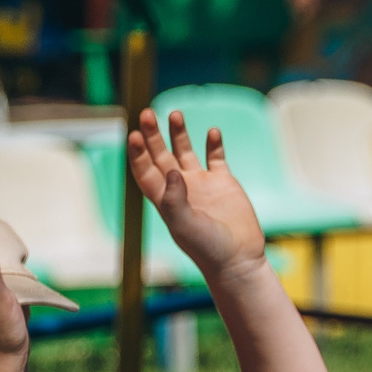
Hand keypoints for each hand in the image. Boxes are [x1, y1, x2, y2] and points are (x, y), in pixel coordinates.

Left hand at [129, 108, 267, 280]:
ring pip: (185, 152)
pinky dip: (213, 144)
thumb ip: (174, 199)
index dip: (137, 154)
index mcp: (165, 200)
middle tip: (147, 114)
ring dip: (179, 134)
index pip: (145, 172)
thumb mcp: (185, 225)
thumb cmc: (207, 248)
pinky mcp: (224, 183)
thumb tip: (171, 170)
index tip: (133, 135)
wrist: (238, 258)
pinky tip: (212, 132)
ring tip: (175, 114)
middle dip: (152, 136)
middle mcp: (180, 189)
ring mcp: (202, 185)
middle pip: (161, 156)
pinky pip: (216, 157)